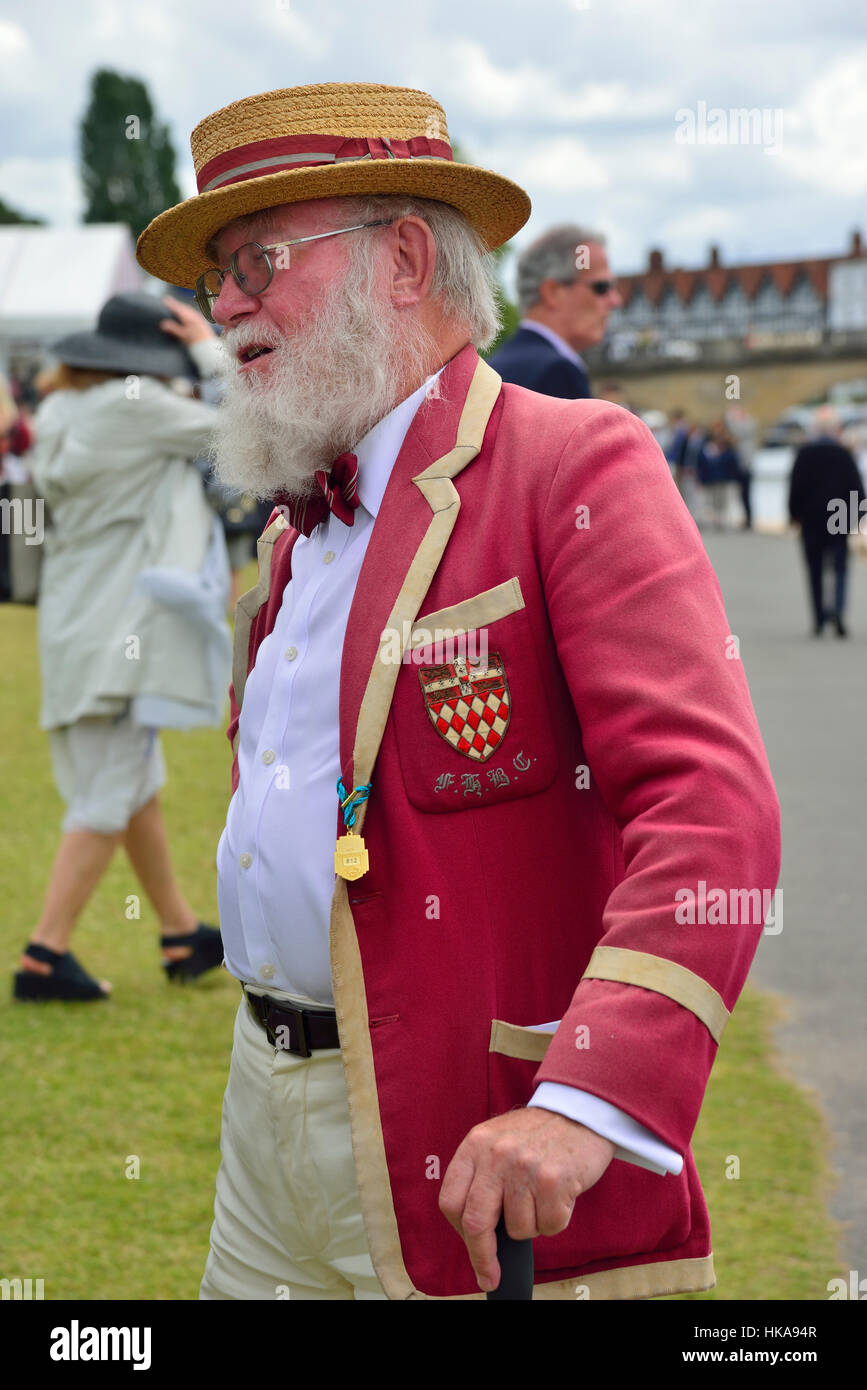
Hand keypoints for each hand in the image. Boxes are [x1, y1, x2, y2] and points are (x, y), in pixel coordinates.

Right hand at [160, 293, 213, 344]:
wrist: (210, 347)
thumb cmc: (196, 342)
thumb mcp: (183, 336)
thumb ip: (173, 329)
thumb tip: (163, 324)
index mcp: (188, 317)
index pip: (178, 308)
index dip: (171, 303)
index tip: (165, 299)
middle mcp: (194, 315)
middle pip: (183, 307)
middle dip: (176, 304)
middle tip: (169, 301)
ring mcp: (199, 318)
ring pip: (189, 310)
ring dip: (182, 308)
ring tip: (176, 307)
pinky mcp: (203, 323)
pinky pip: (193, 314)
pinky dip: (187, 312)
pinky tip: (187, 316)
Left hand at [439, 1107, 614, 1291]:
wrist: (580, 1111)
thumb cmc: (536, 1136)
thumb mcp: (496, 1142)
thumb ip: (481, 1179)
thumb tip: (476, 1236)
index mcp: (475, 1145)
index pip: (451, 1201)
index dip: (459, 1231)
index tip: (471, 1248)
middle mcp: (496, 1155)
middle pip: (476, 1223)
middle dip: (482, 1257)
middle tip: (490, 1276)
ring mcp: (524, 1167)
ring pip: (518, 1229)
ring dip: (532, 1224)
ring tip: (541, 1195)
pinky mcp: (554, 1180)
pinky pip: (549, 1226)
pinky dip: (556, 1220)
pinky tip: (560, 1194)